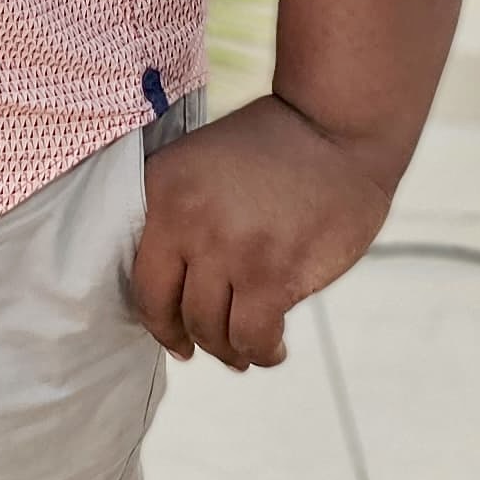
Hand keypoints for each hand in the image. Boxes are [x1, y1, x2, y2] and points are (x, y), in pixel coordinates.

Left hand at [127, 93, 399, 371]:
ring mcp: (231, 251)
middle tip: (212, 347)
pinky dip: (262, 352)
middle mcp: (188, 223)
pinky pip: (254, 336)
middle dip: (194, 339)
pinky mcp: (274, 274)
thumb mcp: (201, 163)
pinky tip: (273, 349)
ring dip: (231, 351)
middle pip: (176, 312)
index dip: (158, 320)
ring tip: (247, 350)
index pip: (142, 281)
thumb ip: (177, 216)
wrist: (337, 127)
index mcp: (162, 191)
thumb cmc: (273, 145)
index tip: (174, 336)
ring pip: (214, 331)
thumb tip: (173, 286)